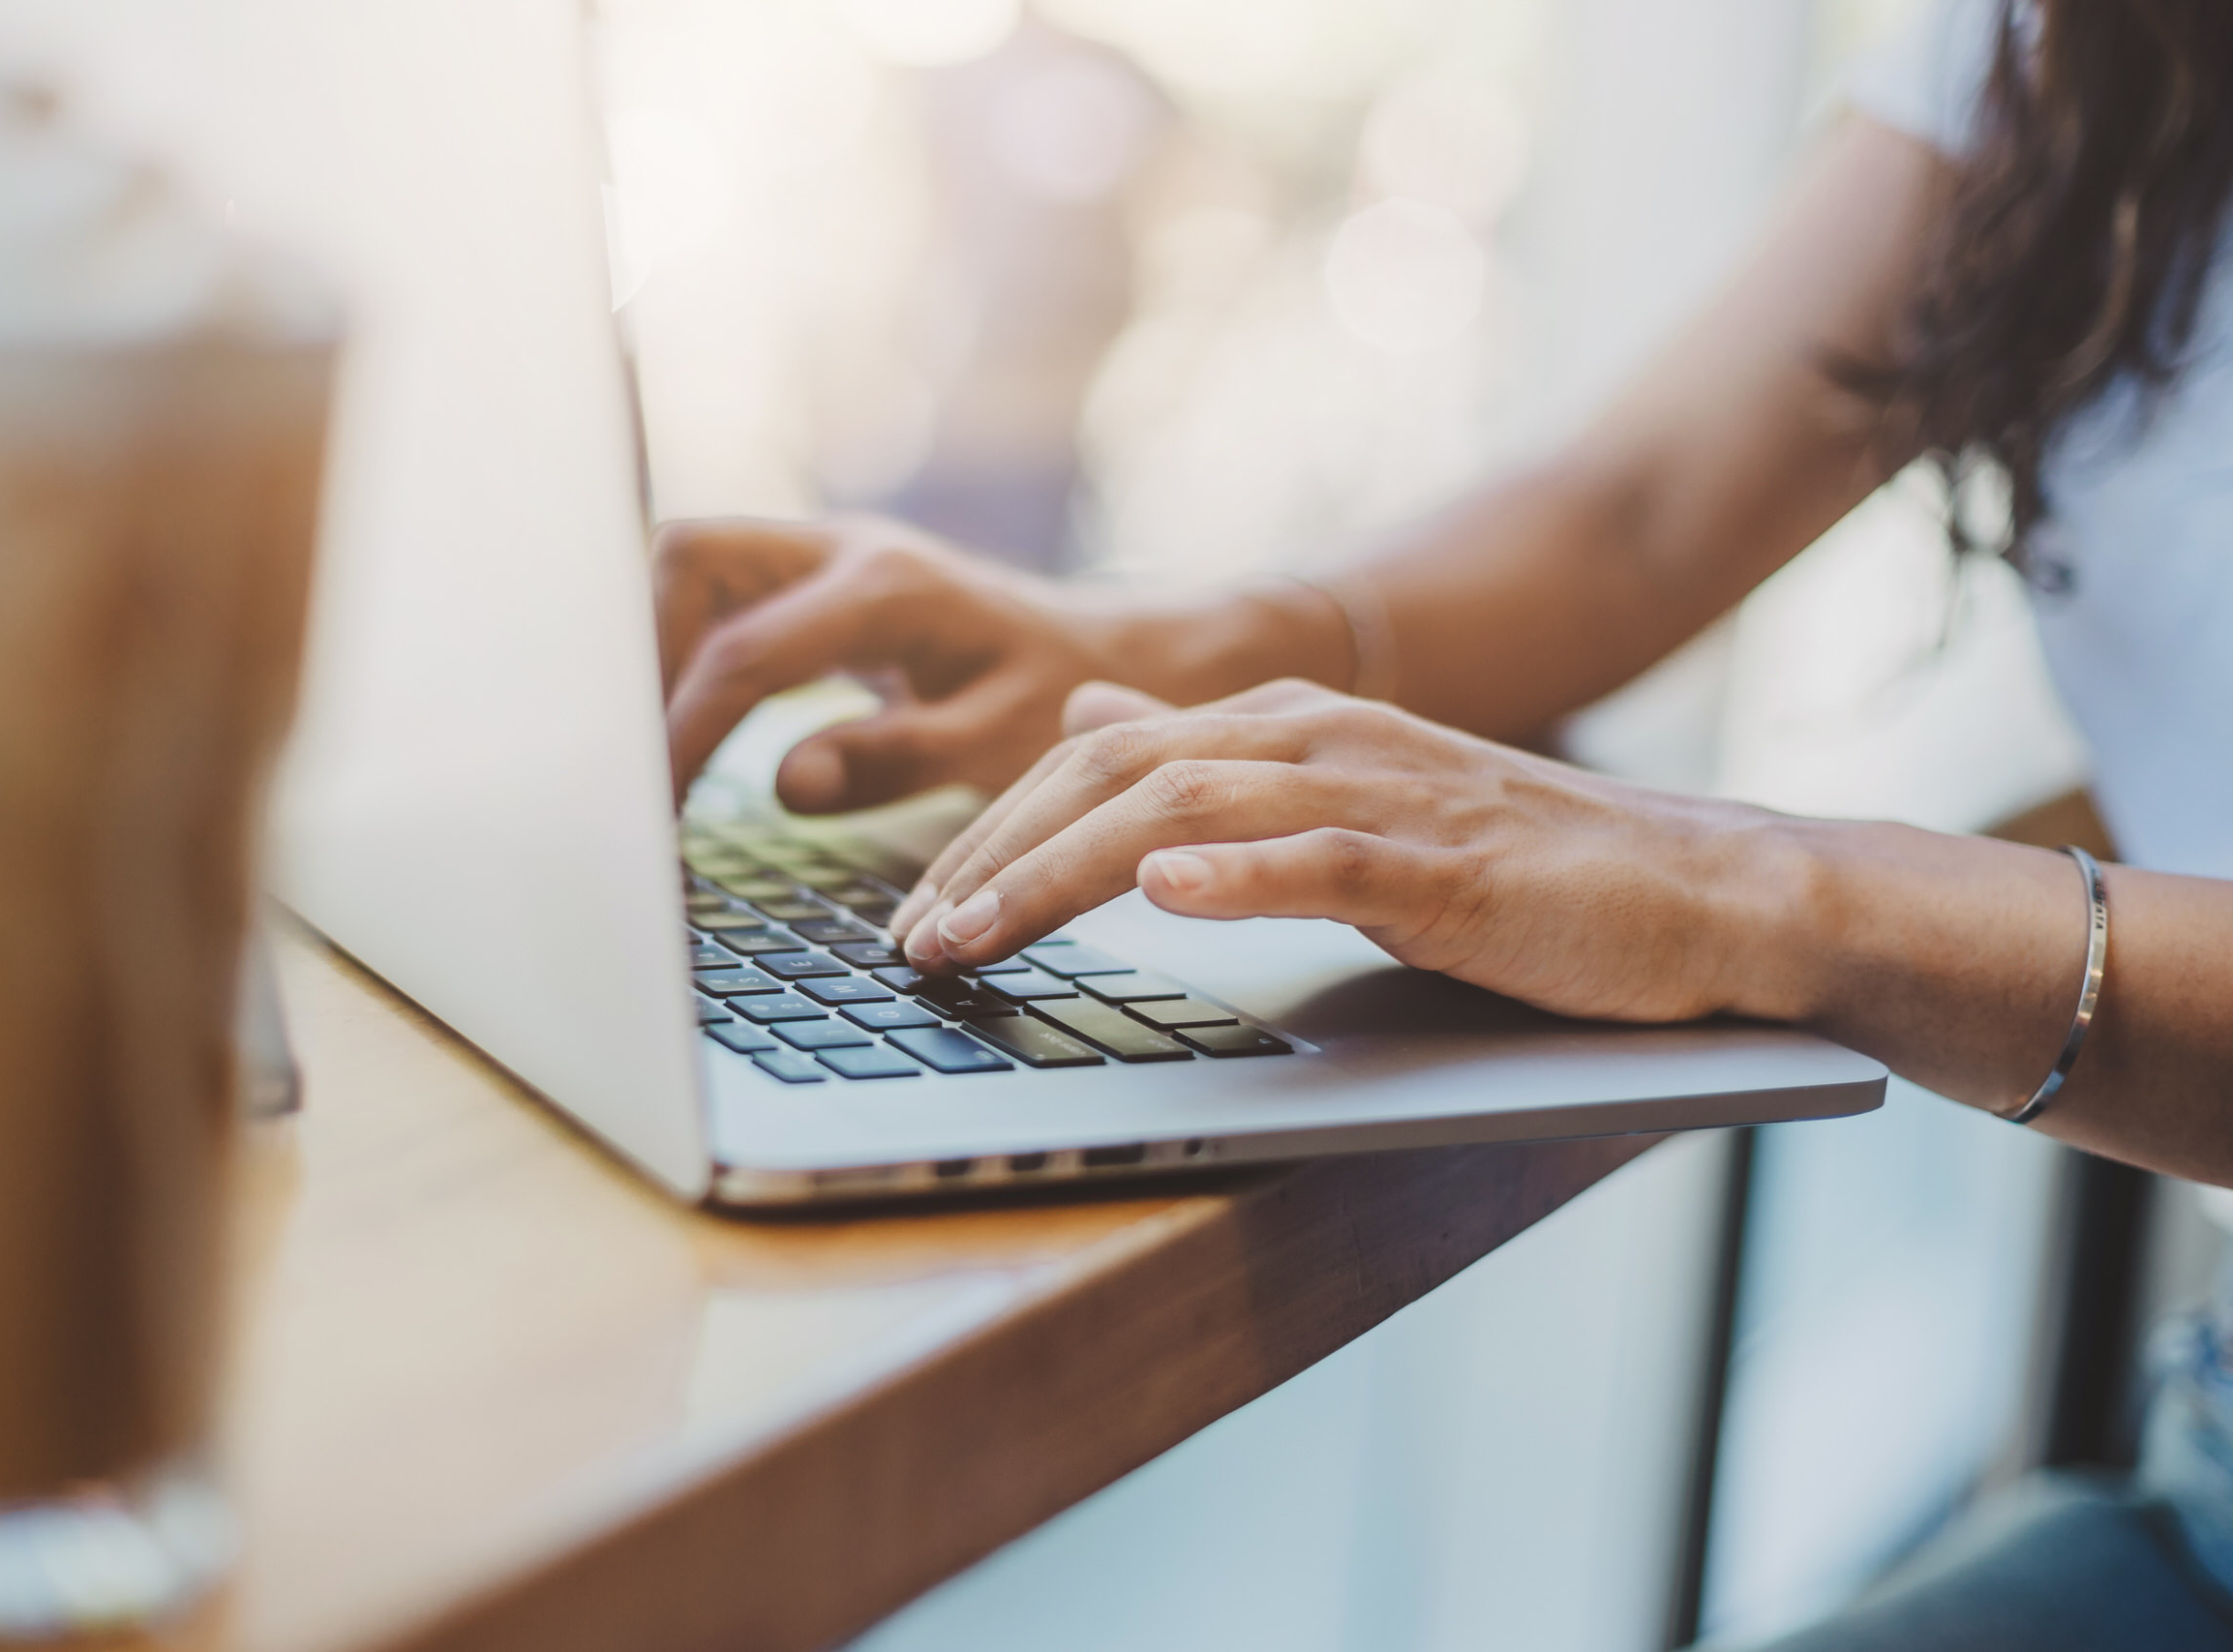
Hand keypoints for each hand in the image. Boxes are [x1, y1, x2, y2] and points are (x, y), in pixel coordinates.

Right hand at [655, 516, 1135, 811]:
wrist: (1100, 654)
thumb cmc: (1056, 701)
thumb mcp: (996, 743)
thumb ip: (898, 761)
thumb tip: (787, 785)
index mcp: (886, 589)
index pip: (745, 653)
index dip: (685, 733)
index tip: (655, 812)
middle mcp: (841, 550)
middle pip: (688, 560)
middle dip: (641, 657)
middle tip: (629, 766)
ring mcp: (820, 556)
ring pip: (688, 566)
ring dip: (651, 649)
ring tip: (642, 754)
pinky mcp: (808, 580)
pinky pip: (713, 595)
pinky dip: (678, 653)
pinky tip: (673, 730)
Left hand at [890, 679, 1799, 1024]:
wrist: (1694, 884)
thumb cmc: (1513, 858)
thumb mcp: (1337, 792)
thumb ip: (1212, 761)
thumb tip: (1087, 723)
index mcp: (1283, 726)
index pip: (1095, 763)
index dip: (991, 833)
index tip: (917, 912)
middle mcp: (1317, 739)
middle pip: (1113, 778)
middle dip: (994, 858)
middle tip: (910, 943)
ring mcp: (1383, 796)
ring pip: (1189, 813)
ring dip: (1063, 876)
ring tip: (974, 934)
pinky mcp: (1450, 868)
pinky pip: (1327, 862)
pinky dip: (1239, 876)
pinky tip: (1163, 895)